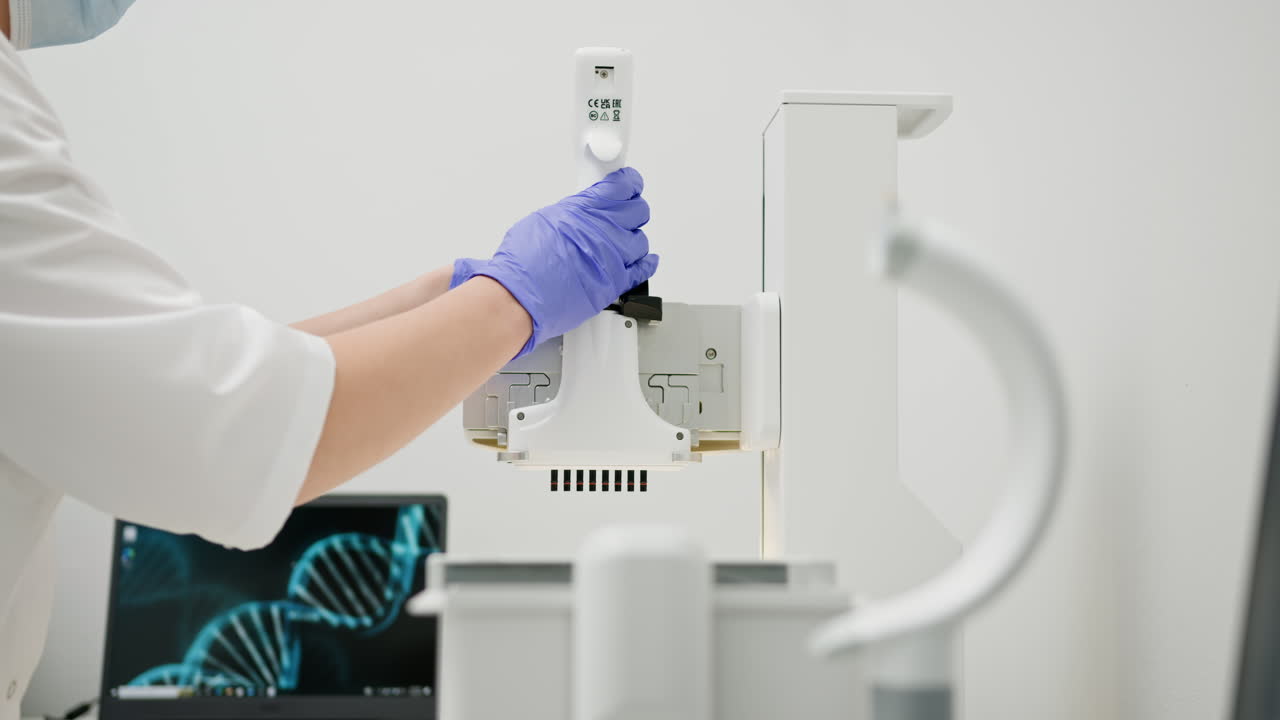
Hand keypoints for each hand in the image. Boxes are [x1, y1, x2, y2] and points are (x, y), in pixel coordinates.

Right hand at [452, 167, 657, 355]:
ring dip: (633, 240)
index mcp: (585, 209)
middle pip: (638, 211)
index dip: (629, 184)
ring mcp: (613, 256)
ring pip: (640, 241)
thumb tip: (577, 215)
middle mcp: (604, 230)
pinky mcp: (616, 282)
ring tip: (622, 242)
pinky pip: (643, 270)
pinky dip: (647, 264)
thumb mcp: (542, 220)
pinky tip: (647, 261)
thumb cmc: (524, 264)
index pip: (622, 186)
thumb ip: (569, 214)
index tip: (630, 185)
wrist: (522, 297)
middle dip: (633, 210)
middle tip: (626, 212)